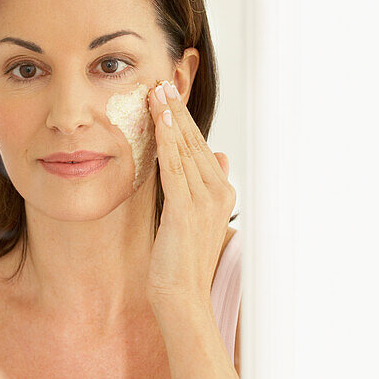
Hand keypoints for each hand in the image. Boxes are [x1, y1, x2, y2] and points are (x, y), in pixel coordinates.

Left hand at [145, 80, 236, 311]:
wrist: (182, 296)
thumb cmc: (182, 263)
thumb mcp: (196, 218)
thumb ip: (205, 186)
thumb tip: (218, 155)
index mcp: (222, 193)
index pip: (200, 148)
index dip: (184, 121)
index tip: (170, 96)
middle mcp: (218, 193)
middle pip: (194, 142)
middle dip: (177, 111)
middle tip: (162, 82)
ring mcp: (204, 201)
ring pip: (185, 150)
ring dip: (170, 119)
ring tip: (157, 92)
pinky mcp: (185, 210)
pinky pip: (175, 168)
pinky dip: (167, 142)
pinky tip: (158, 122)